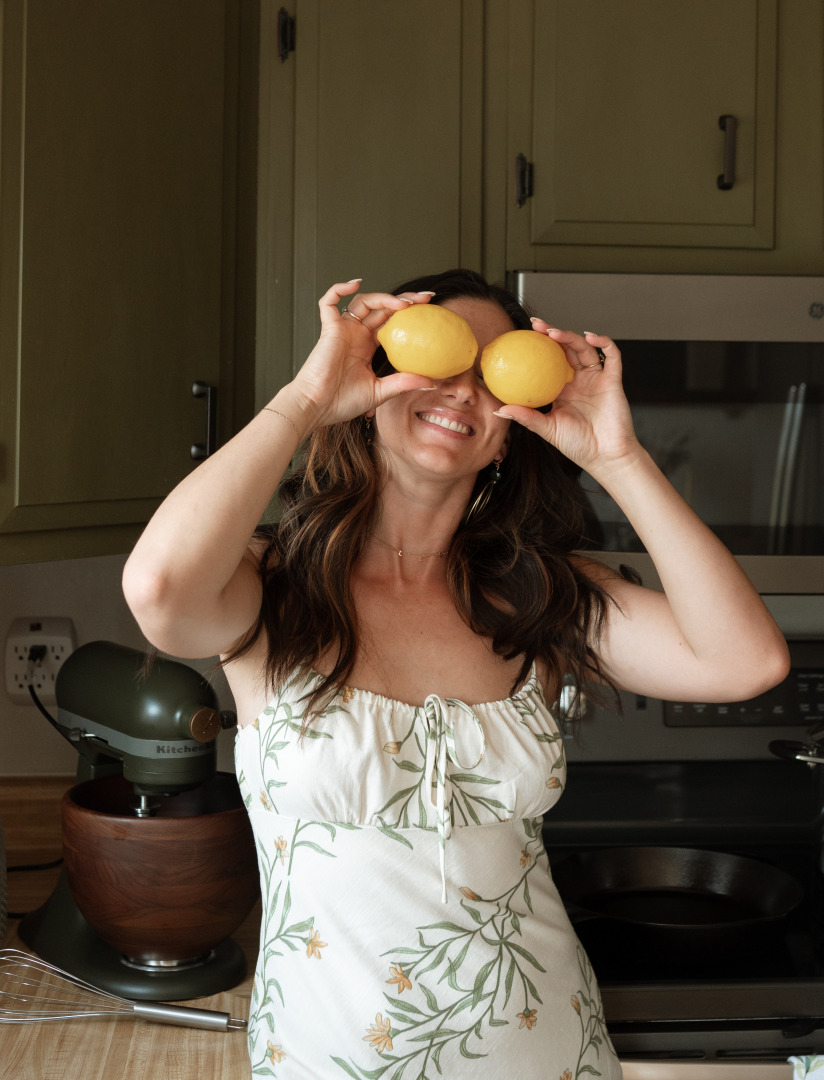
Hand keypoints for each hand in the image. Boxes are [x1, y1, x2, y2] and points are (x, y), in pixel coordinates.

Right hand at [287, 280, 436, 429]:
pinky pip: (328, 303)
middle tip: (426, 298)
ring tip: (403, 303)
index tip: (430, 311)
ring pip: (363, 301)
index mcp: (367, 346)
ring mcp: (343, 330)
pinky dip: (338, 289)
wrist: (318, 407)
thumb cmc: (343, 402)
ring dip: (383, 298)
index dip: (409, 314)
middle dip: (404, 300)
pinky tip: (354, 283)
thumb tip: (432, 381)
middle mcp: (356, 334)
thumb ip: (404, 382)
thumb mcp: (380, 391)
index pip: (391, 322)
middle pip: (382, 308)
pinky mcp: (329, 329)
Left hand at [493, 321, 640, 477]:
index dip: (538, 348)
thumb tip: (499, 410)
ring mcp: (596, 379)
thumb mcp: (547, 429)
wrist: (605, 457)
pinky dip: (604, 343)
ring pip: (585, 349)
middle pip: (566, 349)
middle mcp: (579, 381)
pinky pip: (612, 356)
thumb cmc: (578, 446)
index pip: (549, 362)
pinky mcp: (613, 380)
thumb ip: (526, 417)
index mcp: (562, 390)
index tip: (522, 338)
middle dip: (552, 334)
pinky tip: (591, 337)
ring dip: (571, 337)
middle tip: (536, 326)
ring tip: (554, 334)